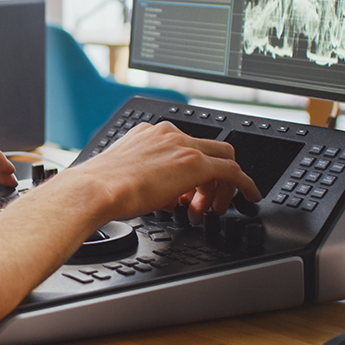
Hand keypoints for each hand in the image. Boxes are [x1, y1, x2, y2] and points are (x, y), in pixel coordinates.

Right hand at [69, 122, 261, 224]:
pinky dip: (245, 184)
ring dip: (221, 187)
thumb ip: (150, 180)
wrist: (96, 190)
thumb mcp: (127, 177)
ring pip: (223, 158)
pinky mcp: (195, 163)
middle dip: (213, 177)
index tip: (190, 193)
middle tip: (206, 203)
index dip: (193, 173)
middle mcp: (168, 134)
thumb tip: (166, 197)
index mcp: (149, 134)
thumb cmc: (102, 189)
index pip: (186, 147)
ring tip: (209, 211)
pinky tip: (248, 197)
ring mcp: (182, 145)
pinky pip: (233, 171)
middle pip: (210, 148)